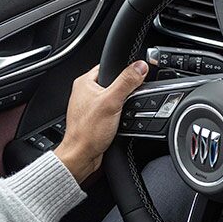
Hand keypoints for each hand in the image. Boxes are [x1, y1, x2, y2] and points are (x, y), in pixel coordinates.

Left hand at [54, 61, 148, 182]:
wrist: (82, 155)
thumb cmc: (88, 131)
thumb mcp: (112, 102)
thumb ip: (126, 82)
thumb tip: (140, 66)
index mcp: (84, 82)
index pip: (109, 66)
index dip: (124, 70)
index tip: (136, 77)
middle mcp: (85, 92)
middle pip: (114, 83)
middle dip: (125, 91)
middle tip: (129, 99)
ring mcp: (90, 106)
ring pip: (114, 98)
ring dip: (123, 104)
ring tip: (123, 112)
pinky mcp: (95, 118)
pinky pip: (112, 111)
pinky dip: (119, 115)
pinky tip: (120, 121)